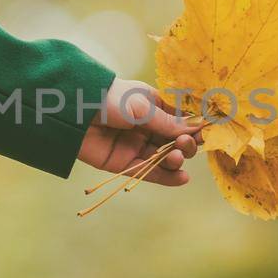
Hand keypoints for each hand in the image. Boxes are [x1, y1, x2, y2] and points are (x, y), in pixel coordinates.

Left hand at [77, 78, 202, 187]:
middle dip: (184, 144)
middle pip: (174, 141)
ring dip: (176, 160)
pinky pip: (148, 172)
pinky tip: (181, 178)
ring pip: (164, 158)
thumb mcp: (142, 108)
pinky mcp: (123, 163)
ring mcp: (135, 144)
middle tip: (184, 145)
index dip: (193, 128)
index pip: (180, 119)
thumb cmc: (110, 98)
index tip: (204, 133)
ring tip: (177, 158)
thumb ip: (167, 122)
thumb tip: (196, 128)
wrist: (73, 112)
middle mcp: (146, 125)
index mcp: (153, 105)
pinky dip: (166, 177)